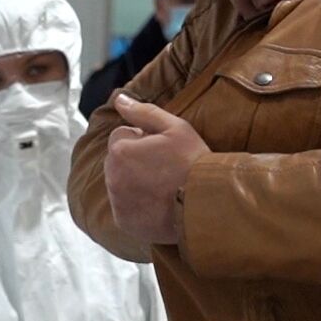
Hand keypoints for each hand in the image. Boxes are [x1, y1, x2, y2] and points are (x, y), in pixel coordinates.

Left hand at [104, 93, 208, 243]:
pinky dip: (136, 204)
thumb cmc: (193, 162)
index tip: (162, 149)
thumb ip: (142, 111)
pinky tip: (159, 202)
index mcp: (120, 151)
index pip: (121, 135)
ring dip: (134, 181)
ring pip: (120, 183)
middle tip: (165, 167)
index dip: (143, 139)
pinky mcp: (124, 222)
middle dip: (134, 159)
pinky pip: (125, 206)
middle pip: (117, 160)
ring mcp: (117, 202)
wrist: (207, 204)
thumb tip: (119, 99)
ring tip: (164, 185)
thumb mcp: (174, 127)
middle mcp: (112, 177)